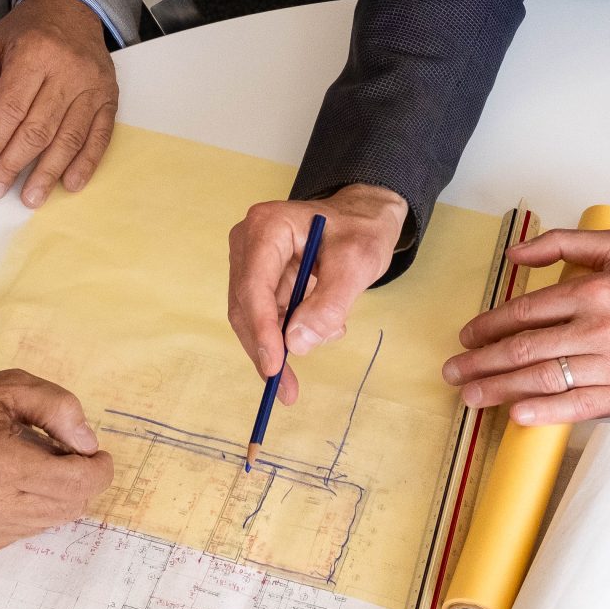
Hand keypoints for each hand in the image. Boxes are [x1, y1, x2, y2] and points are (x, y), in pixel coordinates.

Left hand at [0, 0, 115, 206]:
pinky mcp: (110, 97)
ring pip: (69, 137)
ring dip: (49, 172)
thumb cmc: (28, 32)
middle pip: (39, 127)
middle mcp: (68, 70)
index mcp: (35, 53)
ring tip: (30, 197)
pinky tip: (70, 183)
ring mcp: (93, 86)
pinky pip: (100, 135)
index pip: (12, 107)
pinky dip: (86, 162)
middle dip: (15, 163)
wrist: (71, 9)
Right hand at [0, 360, 114, 556]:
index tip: (98, 455)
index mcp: (0, 463)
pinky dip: (32, 509)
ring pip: (51, 521)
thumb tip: (89, 445)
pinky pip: (27, 531)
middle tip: (65, 453)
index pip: (76, 483)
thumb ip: (58, 408)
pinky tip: (12, 485)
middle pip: (70, 505)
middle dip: (81, 479)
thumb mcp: (12, 387)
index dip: (99, 469)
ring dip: (57, 494)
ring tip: (33, 465)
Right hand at [226, 184, 408, 404]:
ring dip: (281, 343)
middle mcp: (249, 242)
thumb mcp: (357, 265)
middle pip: (245, 306)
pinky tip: (321, 328)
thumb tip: (296, 344)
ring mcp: (252, 261)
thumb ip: (329, 304)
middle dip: (266, 349)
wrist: (365, 219)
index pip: (254, 285)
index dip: (261, 329)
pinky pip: (267, 317)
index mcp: (267, 226)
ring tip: (326, 336)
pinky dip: (289, 333)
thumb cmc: (362, 231)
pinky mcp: (262, 280)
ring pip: (252, 317)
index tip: (275, 366)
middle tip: (286, 389)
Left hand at [441, 228, 609, 424]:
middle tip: (454, 370)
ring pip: (543, 379)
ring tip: (470, 395)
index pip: (526, 311)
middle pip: (525, 348)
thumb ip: (564, 243)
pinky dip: (544, 413)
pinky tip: (517, 416)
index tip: (468, 336)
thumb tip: (516, 254)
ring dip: (500, 389)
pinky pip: (578, 407)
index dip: (489, 325)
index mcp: (592, 291)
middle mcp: (597, 329)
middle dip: (482, 361)